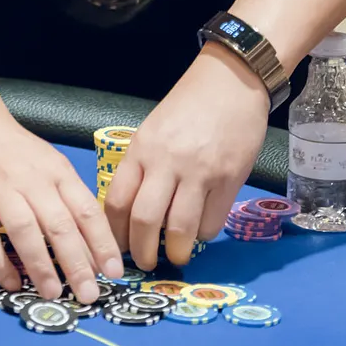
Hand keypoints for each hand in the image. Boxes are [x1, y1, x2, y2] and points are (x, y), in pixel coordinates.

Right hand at [0, 112, 121, 304]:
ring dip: (40, 266)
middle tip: (88, 294)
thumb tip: (94, 251)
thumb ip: (71, 201)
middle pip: (58, 225)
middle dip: (76, 264)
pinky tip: (12, 282)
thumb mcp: (52, 165)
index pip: (86, 210)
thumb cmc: (17, 152)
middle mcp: (29, 180)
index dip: (102, 244)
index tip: (113, 273)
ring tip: (52, 293)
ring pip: (23, 231)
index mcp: (56, 171)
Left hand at [103, 47, 267, 269]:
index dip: (114, 231)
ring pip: (180, 227)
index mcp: (141, 150)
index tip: (116, 246)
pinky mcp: (229, 179)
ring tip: (174, 257)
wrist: (231, 82)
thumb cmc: (188, 106)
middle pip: (145, 220)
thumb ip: (142, 166)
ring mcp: (199, 172)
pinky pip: (212, 221)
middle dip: (142, 251)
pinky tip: (199, 232)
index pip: (118, 201)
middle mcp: (166, 163)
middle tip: (144, 263)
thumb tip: (132, 209)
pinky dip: (203, 234)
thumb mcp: (152, 131)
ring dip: (175, 251)